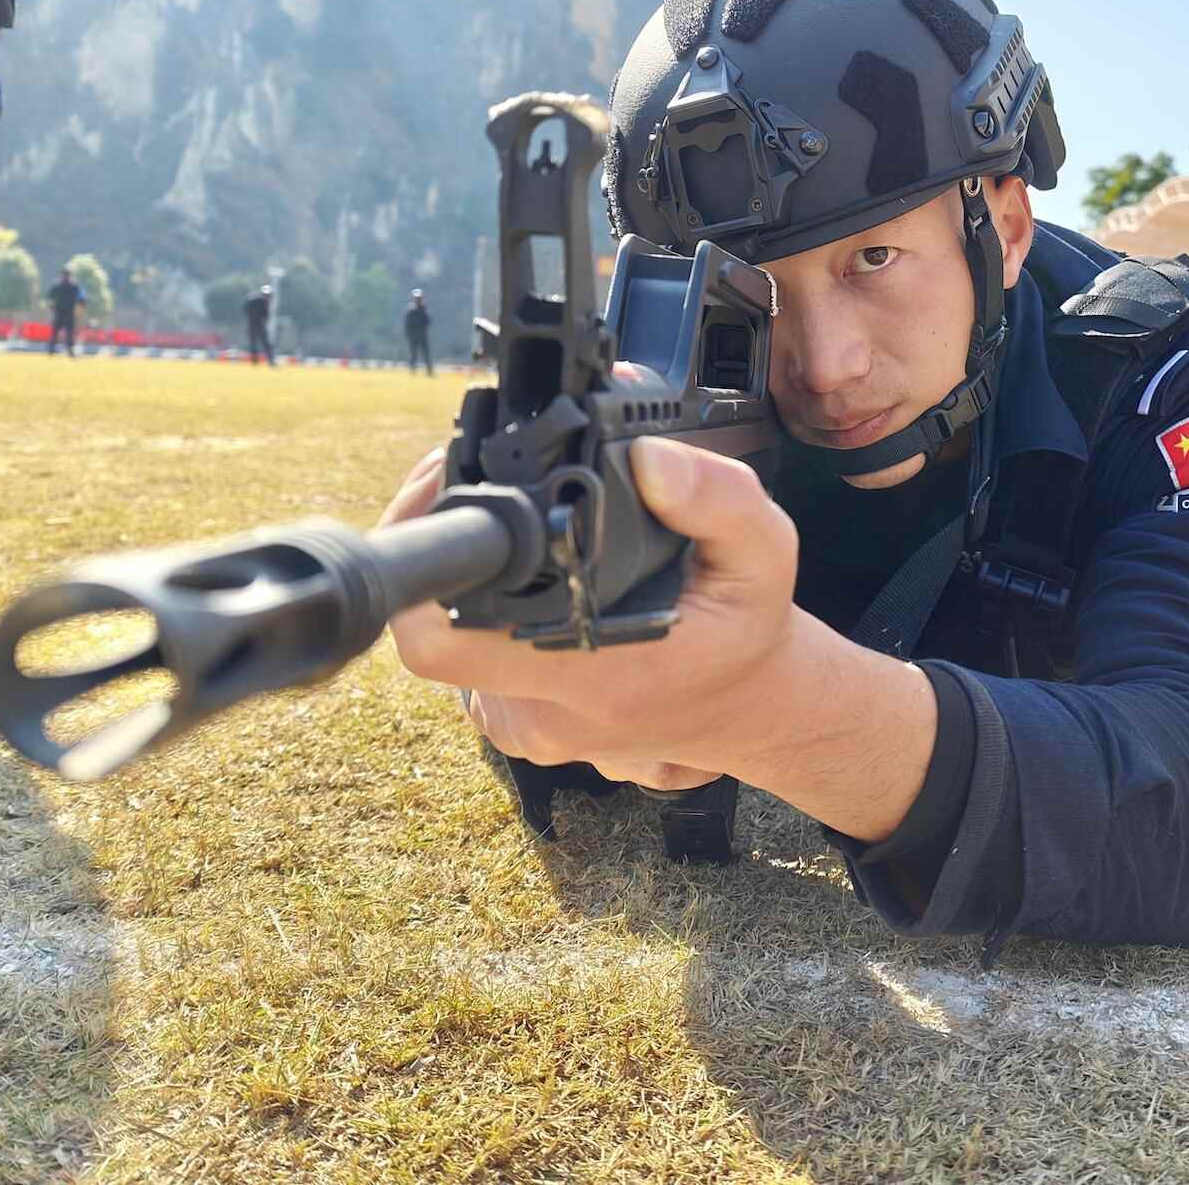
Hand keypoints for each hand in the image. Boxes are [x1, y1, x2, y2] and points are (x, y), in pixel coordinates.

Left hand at [380, 436, 800, 784]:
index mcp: (597, 675)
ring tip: (502, 524)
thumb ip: (716, 499)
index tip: (444, 486)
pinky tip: (520, 579)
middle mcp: (549, 713)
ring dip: (465, 584)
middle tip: (467, 479)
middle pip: (432, 629)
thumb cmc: (749, 627)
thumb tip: (646, 458)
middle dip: (441, 548)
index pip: (446, 641)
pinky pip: (471, 665)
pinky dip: (482, 617)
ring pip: (451, 644)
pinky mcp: (521, 729)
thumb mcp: (763, 551)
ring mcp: (529, 730)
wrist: (753, 708)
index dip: (425, 559)